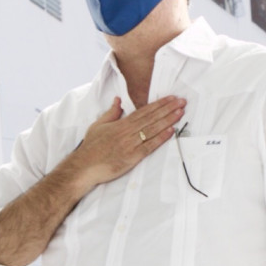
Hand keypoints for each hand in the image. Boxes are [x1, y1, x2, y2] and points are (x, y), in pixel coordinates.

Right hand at [62, 97, 185, 189]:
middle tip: (182, 102)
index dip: (159, 104)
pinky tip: (171, 131)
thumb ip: (111, 113)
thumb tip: (118, 100)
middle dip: (168, 109)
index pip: (143, 111)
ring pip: (152, 130)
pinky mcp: (132, 158)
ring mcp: (130, 145)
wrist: (84, 167)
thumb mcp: (98, 125)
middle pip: (151, 118)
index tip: (171, 98)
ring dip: (168, 120)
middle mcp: (127, 132)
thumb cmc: (90, 148)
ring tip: (180, 113)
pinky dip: (161, 138)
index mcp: (120, 124)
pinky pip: (149, 146)